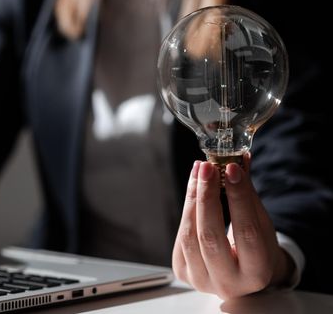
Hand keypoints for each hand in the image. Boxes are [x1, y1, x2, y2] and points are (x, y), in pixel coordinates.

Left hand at [172, 156, 295, 298]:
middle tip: (207, 167)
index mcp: (256, 274)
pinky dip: (187, 209)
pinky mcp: (182, 272)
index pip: (246, 232)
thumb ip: (248, 195)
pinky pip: (181, 236)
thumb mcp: (261, 224)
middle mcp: (228, 283)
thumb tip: (239, 160)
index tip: (231, 169)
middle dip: (207, 196)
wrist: (241, 275)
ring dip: (193, 198)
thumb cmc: (255, 247)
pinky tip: (194, 188)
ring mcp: (201, 281)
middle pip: (210, 236)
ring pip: (191, 235)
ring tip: (199, 171)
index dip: (238, 198)